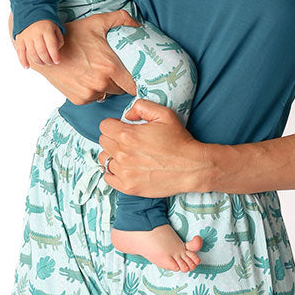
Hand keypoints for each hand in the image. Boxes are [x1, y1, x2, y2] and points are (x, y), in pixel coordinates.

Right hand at [10, 9, 139, 104]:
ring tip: (97, 73)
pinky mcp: (78, 99)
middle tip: (113, 71)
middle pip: (121, 90)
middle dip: (120, 82)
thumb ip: (120, 19)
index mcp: (109, 66)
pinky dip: (92, 91)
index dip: (136, 83)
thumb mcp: (96, 23)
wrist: (46, 49)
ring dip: (106, 87)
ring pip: (107, 94)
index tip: (137, 79)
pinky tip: (86, 78)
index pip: (133, 85)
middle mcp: (100, 82)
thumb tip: (138, 24)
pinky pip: (93, 98)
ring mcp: (89, 93)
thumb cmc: (72, 35)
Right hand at [13, 19, 63, 67]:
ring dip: (38, 61)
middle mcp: (35, 33)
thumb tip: (56, 52)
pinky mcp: (19, 38)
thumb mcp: (56, 26)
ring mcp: (26, 36)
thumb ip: (58, 39)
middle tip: (51, 63)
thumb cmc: (46, 21)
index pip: (51, 46)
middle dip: (48, 60)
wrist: (30, 10)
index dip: (55, 56)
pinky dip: (23, 61)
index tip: (58, 61)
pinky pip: (20, 52)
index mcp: (46, 29)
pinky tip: (27, 67)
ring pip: (32, 53)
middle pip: (42, 52)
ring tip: (43, 63)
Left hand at [97, 99, 211, 196]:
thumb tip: (127, 115)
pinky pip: (108, 177)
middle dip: (113, 138)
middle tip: (128, 141)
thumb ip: (141, 107)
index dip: (114, 125)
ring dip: (112, 155)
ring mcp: (124, 172)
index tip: (123, 128)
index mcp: (127, 135)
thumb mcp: (164, 114)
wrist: (191, 167)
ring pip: (104, 159)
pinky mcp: (128, 187)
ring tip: (127, 155)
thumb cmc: (179, 140)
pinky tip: (126, 168)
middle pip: (103, 142)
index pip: (104, 126)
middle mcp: (122, 154)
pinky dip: (113, 172)